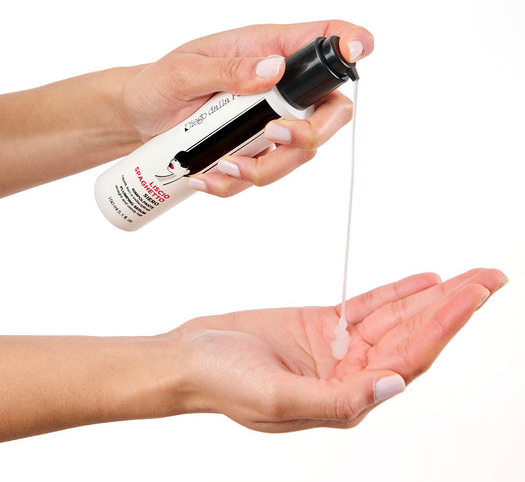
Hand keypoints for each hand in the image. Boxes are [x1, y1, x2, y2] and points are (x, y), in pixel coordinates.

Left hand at [121, 20, 373, 196]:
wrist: (140, 119)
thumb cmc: (159, 84)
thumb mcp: (183, 71)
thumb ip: (229, 69)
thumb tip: (274, 70)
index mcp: (266, 51)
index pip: (321, 40)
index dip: (349, 43)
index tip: (360, 49)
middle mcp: (278, 89)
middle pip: (329, 112)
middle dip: (310, 133)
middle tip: (272, 134)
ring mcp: (270, 123)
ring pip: (300, 154)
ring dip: (267, 168)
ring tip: (223, 164)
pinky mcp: (255, 151)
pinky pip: (265, 174)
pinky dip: (238, 184)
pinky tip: (208, 176)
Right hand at [170, 268, 506, 431]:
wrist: (189, 358)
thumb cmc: (221, 382)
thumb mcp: (275, 399)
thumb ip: (336, 400)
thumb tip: (393, 386)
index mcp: (344, 399)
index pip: (407, 360)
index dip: (442, 326)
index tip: (471, 295)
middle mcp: (348, 374)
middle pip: (412, 336)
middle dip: (452, 307)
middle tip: (488, 278)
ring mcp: (337, 348)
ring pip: (395, 319)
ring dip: (431, 297)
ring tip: (468, 277)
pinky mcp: (322, 325)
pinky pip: (367, 306)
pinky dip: (396, 293)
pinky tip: (423, 281)